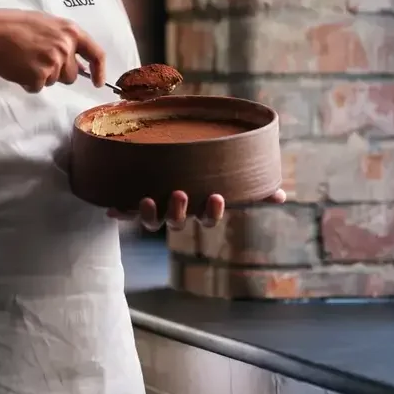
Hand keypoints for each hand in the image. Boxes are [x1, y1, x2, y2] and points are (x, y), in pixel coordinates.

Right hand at [0, 9, 105, 93]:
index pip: (96, 53)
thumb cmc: (15, 26)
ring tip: (25, 60)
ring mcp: (53, 62)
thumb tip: (82, 65)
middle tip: (37, 59)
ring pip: (55, 81)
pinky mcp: (40, 76)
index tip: (98, 82)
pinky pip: (38, 87)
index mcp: (71, 31)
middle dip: (58, 73)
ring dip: (42, 77)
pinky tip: (18, 68)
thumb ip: (66, 41)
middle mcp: (66, 47)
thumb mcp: (47, 25)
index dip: (99, 70)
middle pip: (72, 75)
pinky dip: (28, 82)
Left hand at [107, 188, 287, 230]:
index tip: (217, 196)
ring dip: (149, 214)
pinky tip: (110, 210)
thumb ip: (252, 186)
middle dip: (179, 211)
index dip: (212, 212)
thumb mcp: (223, 176)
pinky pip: (125, 213)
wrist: (159, 172)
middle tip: (180, 194)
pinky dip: (119, 212)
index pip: (207, 218)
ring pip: (152, 221)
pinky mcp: (132, 204)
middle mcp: (175, 212)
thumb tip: (283, 196)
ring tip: (148, 200)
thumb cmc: (198, 175)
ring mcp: (154, 210)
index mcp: (197, 207)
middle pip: (177, 221)